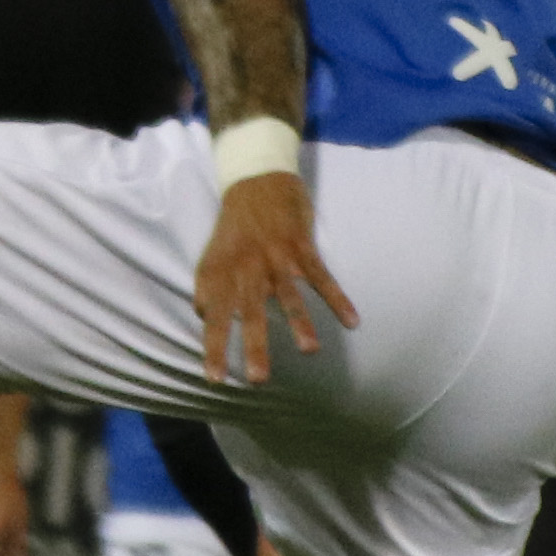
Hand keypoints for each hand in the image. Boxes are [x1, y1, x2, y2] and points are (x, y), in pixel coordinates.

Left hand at [191, 169, 358, 386]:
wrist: (256, 175)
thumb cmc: (234, 223)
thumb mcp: (212, 252)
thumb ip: (207, 286)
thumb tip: (203, 316)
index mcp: (222, 271)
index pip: (214, 316)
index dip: (214, 347)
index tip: (214, 379)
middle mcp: (248, 266)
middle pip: (250, 311)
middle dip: (255, 345)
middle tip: (258, 379)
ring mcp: (277, 256)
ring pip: (288, 295)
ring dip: (299, 323)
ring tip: (309, 351)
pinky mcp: (302, 246)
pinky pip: (322, 276)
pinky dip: (337, 298)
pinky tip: (352, 321)